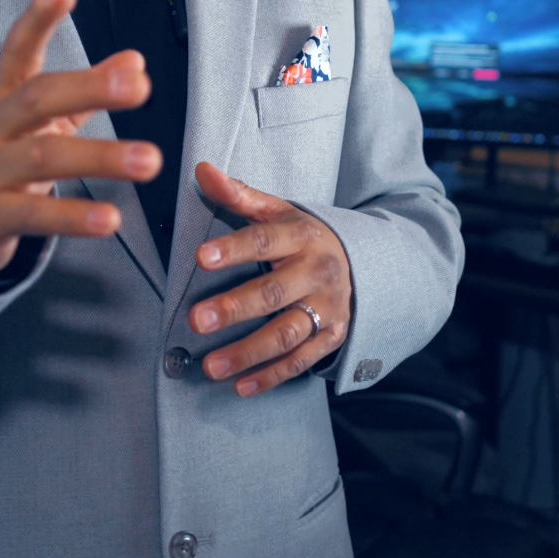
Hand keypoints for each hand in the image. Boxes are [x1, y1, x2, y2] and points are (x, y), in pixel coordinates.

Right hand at [0, 0, 160, 275]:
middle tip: (141, 88)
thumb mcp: (37, 121)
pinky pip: (35, 215)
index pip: (17, 50)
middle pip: (37, 99)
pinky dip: (74, 217)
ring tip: (150, 161)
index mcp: (0, 96)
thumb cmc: (4, 157)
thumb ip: (85, 92)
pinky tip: (111, 220)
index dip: (38, 19)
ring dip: (101, 158)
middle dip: (90, 89)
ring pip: (43, 159)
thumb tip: (135, 61)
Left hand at [186, 162, 351, 395]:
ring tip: (210, 366)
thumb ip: (240, 195)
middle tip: (196, 320)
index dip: (233, 249)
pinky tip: (240, 387)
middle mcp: (318, 273)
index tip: (201, 257)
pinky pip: (300, 361)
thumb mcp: (279, 212)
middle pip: (274, 293)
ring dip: (247, 353)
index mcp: (302, 236)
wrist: (362, 264)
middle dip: (234, 308)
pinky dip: (270, 376)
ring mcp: (327, 308)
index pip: (265, 240)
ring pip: (286, 334)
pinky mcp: (332, 337)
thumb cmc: (304, 238)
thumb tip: (203, 170)